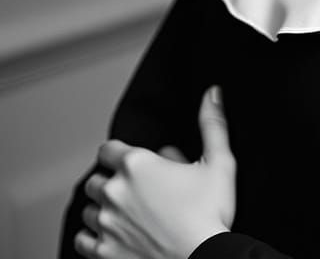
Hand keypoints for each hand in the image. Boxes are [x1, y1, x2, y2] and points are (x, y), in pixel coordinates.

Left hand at [74, 85, 235, 258]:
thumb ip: (212, 125)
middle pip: (96, 179)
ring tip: (126, 214)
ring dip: (102, 209)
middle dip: (111, 182)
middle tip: (134, 191)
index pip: (108, 149)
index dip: (119, 154)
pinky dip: (93, 236)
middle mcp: (115, 192)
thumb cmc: (210, 215)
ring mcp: (107, 224)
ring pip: (88, 209)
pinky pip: (82, 240)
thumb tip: (213, 94)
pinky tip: (113, 235)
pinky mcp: (103, 252)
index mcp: (137, 165)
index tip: (133, 164)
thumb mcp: (219, 163)